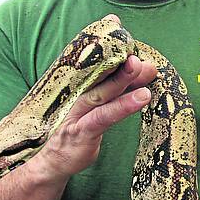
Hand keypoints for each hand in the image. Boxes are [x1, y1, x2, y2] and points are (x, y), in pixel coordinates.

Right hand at [35, 54, 157, 179]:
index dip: (115, 50)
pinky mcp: (81, 132)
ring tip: (145, 70)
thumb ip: (122, 91)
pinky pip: (104, 117)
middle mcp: (77, 95)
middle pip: (100, 75)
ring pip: (102, 93)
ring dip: (123, 80)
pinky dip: (123, 107)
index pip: (99, 66)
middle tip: (140, 53)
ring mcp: (77, 113)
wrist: (52, 163)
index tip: (127, 36)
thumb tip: (148, 71)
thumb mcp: (100, 109)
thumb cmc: (78, 132)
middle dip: (122, 62)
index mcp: (81, 87)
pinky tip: (141, 98)